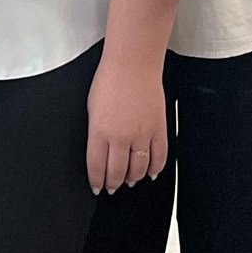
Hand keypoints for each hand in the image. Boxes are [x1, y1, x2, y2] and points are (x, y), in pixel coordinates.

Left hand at [85, 56, 167, 192]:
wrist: (133, 65)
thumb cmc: (110, 80)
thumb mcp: (91, 108)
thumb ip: (95, 132)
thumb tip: (99, 151)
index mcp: (100, 132)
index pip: (97, 167)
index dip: (97, 181)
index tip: (97, 187)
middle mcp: (121, 137)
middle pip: (118, 172)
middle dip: (113, 184)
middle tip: (112, 187)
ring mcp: (142, 134)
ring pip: (139, 169)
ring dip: (133, 178)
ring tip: (129, 181)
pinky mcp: (159, 130)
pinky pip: (160, 157)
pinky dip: (155, 169)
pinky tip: (150, 172)